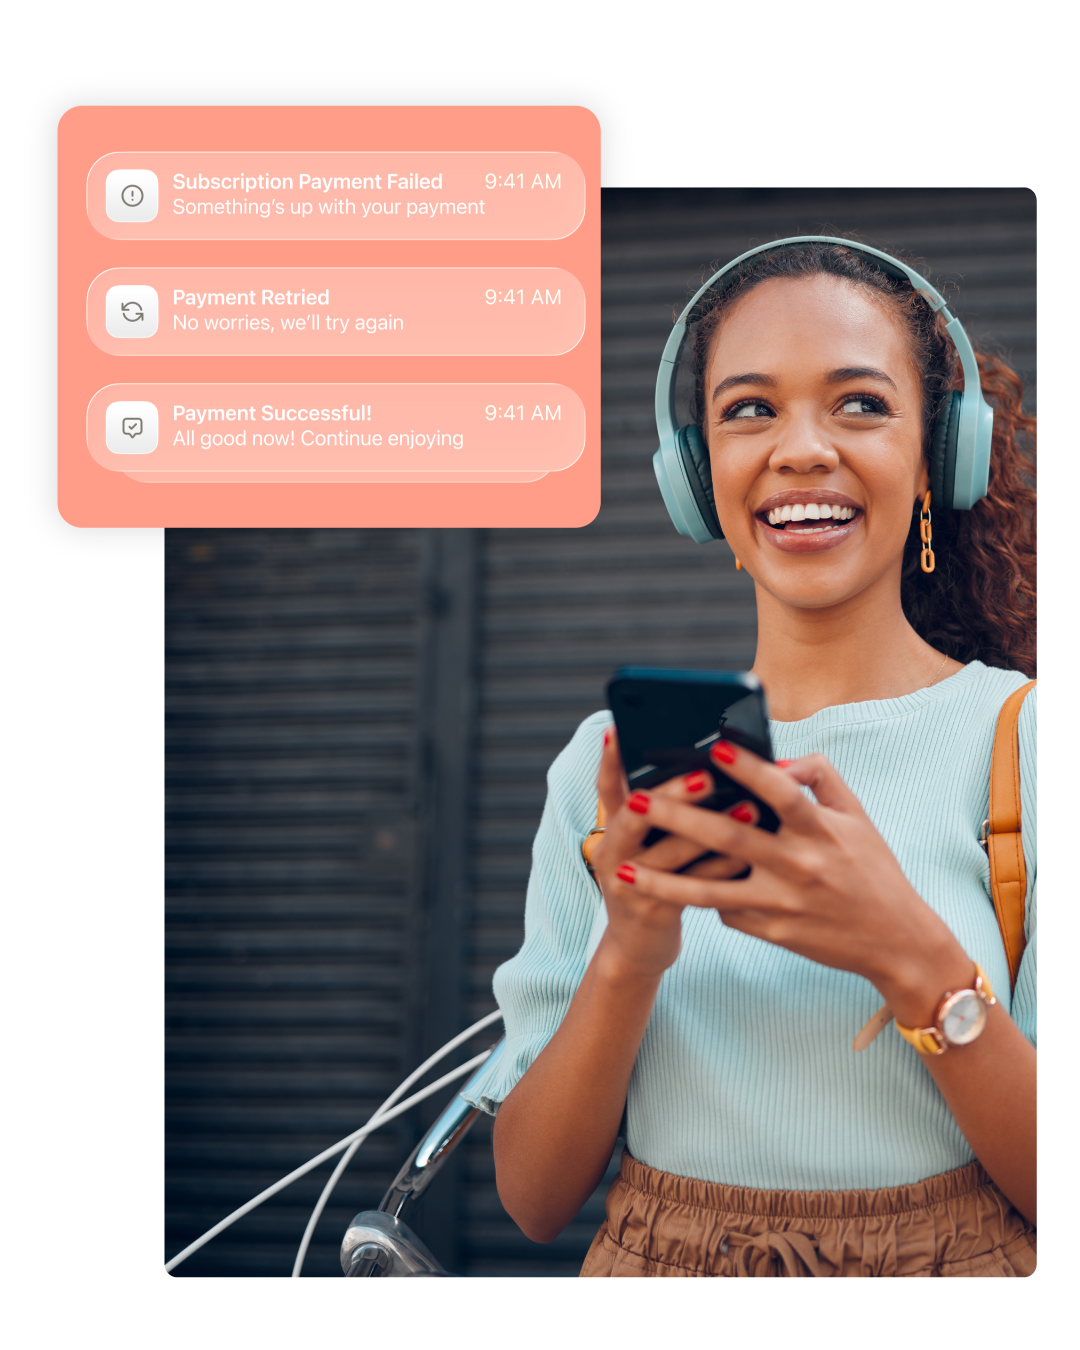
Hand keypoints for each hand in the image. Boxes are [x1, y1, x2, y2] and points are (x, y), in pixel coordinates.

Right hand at [590, 730, 760, 980]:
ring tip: (748, 809)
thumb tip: (703, 764)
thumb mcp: (642, 842)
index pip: (607, 786)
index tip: (621, 728)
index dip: (612, 758)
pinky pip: (692, 886)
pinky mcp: (651, 910)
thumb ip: (660, 808)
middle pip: (635, 815)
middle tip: (706, 775)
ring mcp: (628, 883)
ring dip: (710, 829)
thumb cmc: (654, 878)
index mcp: (612, 828)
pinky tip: (751, 854)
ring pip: (667, 851)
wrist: (637, 944)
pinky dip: (722, 868)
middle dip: (671, 793)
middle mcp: (612, 851)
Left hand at [612, 740, 972, 1023]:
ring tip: (621, 866)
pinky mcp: (770, 931)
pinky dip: (698, 894)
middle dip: (678, 817)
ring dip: (663, 877)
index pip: (780, 791)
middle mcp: (798, 866)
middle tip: (637, 799)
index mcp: (821, 831)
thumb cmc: (872, 870)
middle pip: (730, 837)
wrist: (894, 942)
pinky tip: (665, 884)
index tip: (712, 746)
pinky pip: (725, 909)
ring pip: (711, 889)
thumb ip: (819, 778)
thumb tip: (776, 760)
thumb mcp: (857, 817)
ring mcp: (781, 904)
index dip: (747, 767)